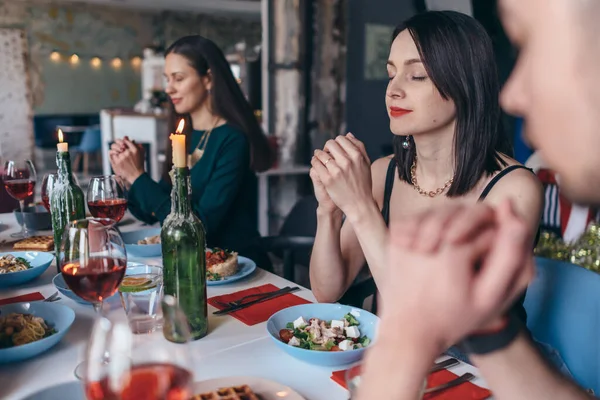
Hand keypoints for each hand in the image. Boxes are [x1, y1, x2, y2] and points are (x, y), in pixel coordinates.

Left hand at [109, 138, 144, 184]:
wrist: (136, 175)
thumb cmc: (138, 165)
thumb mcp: (141, 153)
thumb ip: (135, 144)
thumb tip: (126, 137)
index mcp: (135, 149)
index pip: (125, 140)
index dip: (122, 140)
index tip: (122, 143)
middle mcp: (128, 152)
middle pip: (118, 142)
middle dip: (117, 143)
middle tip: (118, 146)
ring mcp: (122, 157)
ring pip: (113, 147)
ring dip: (115, 149)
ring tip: (117, 152)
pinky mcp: (118, 162)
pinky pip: (111, 154)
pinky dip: (112, 154)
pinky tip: (116, 157)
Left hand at [311, 133, 372, 217]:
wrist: (359, 204)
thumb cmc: (363, 184)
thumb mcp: (365, 164)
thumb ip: (359, 147)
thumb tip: (348, 135)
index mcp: (357, 156)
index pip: (341, 139)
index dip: (337, 142)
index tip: (335, 148)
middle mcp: (347, 161)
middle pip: (330, 144)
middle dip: (327, 147)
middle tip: (327, 153)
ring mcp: (336, 171)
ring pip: (321, 154)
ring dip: (319, 154)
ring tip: (319, 157)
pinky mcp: (328, 180)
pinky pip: (316, 164)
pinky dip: (315, 162)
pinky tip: (316, 164)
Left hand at [378, 200, 533, 351]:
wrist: (408, 332)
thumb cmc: (453, 318)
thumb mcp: (490, 295)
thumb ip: (509, 254)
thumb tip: (509, 205)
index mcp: (455, 248)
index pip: (489, 220)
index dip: (496, 237)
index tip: (490, 262)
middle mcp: (428, 235)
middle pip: (461, 210)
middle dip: (473, 226)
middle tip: (471, 254)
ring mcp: (406, 235)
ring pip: (437, 211)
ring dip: (450, 224)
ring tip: (453, 252)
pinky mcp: (393, 238)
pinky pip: (414, 217)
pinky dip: (426, 226)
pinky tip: (432, 249)